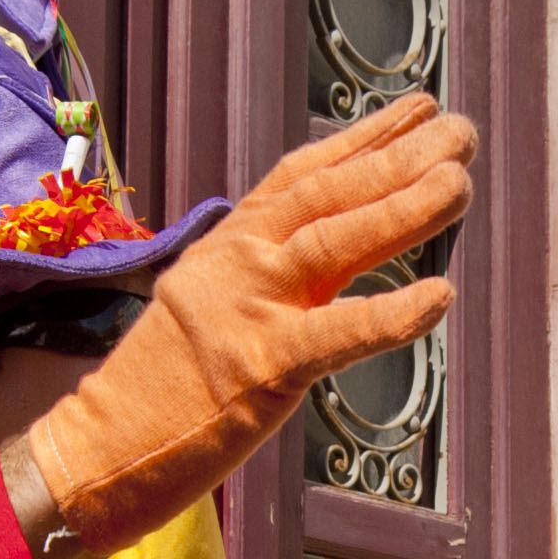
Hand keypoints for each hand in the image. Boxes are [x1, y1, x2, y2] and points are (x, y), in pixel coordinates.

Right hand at [18, 96, 473, 555]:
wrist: (95, 449)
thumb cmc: (158, 392)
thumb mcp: (208, 306)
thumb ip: (262, 275)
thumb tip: (331, 254)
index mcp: (227, 246)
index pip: (303, 175)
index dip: (366, 138)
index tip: (419, 109)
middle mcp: (237, 262)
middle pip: (328, 194)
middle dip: (401, 158)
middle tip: (462, 133)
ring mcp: (246, 310)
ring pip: (335, 243)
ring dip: (404, 208)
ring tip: (459, 182)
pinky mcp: (258, 369)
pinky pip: (336, 336)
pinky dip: (391, 315)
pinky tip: (439, 296)